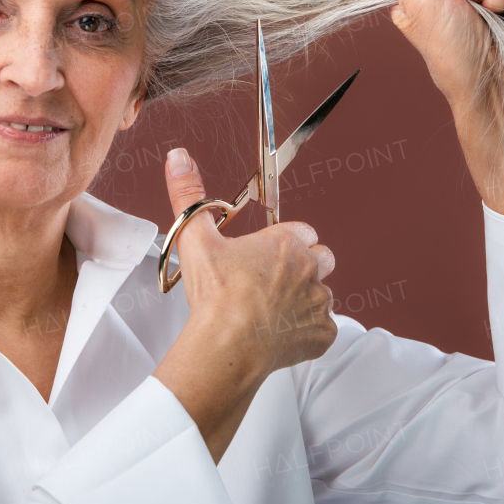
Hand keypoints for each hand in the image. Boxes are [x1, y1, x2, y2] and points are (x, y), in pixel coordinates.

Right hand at [151, 147, 336, 461]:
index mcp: (285, 242)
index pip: (303, 231)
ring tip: (273, 310)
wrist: (228, 344)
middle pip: (322, 258)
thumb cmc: (216, 295)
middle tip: (273, 281)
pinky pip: (323, 329)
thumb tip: (179, 159)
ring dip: (304, 299)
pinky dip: (307, 332)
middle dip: (304, 266)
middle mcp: (309, 268)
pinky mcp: (322, 333)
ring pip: (322, 294)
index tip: (269, 252)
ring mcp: (319, 301)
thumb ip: (189, 194)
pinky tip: (281, 334)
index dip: (286, 241)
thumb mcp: (195, 237)